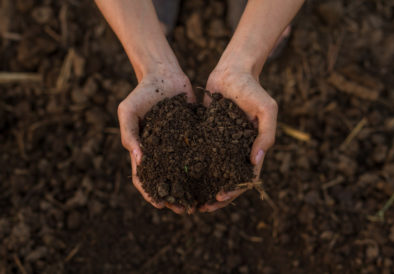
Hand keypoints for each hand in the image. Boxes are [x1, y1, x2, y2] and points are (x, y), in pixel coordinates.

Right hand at [118, 69, 194, 213]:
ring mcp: (177, 144)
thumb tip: (139, 160)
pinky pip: (199, 153)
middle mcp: (161, 150)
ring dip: (190, 187)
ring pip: (184, 171)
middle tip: (184, 209)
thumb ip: (129, 134)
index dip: (150, 192)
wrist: (164, 74)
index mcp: (143, 149)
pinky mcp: (194, 135)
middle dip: (173, 196)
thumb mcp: (128, 111)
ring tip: (200, 200)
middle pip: (166, 179)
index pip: (143, 177)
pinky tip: (215, 176)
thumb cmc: (142, 92)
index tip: (160, 204)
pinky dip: (204, 166)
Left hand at [199, 69, 277, 211]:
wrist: (232, 71)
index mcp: (252, 149)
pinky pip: (200, 153)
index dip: (234, 191)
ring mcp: (221, 143)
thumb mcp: (267, 109)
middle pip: (227, 179)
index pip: (244, 177)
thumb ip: (266, 134)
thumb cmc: (253, 89)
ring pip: (212, 170)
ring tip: (189, 198)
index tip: (220, 200)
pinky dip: (193, 166)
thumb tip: (256, 162)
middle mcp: (236, 149)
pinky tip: (179, 175)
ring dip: (203, 186)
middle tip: (201, 207)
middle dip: (216, 196)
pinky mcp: (206, 135)